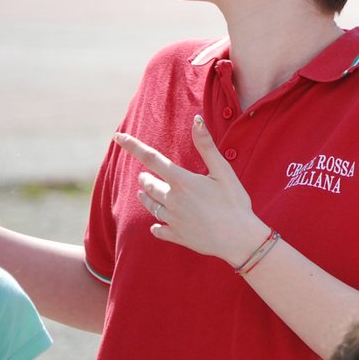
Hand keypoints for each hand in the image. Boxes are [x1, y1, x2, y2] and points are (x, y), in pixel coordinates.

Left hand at [115, 116, 270, 268]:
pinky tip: (156, 226)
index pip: (151, 158)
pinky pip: (158, 230)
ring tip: (144, 193)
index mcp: (182, 181)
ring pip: (150, 206)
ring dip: (145, 198)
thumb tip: (196, 120)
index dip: (132, 146)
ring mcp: (173, 219)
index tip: (118, 137)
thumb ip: (207, 146)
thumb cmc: (235, 202)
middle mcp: (172, 200)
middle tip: (143, 176)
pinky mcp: (177, 236)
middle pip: (148, 185)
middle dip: (144, 178)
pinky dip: (156, 226)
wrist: (240, 239)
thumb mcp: (224, 171)